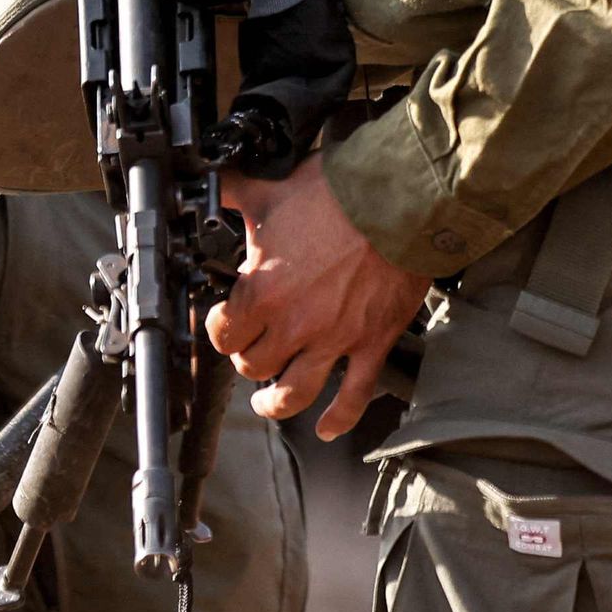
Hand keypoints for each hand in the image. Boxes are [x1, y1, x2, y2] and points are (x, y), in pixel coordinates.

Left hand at [206, 155, 432, 440]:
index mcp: (263, 291)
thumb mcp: (271, 190)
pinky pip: (355, 395)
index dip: (221, 328)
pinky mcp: (371, 343)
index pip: (224, 334)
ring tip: (267, 402)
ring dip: (275, 403)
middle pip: (254, 366)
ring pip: (294, 394)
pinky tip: (327, 428)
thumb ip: (236, 194)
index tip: (225, 322)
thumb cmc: (337, 194)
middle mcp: (294, 325)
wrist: (398, 199)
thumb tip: (214, 183)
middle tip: (251, 349)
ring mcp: (334, 340)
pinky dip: (339, 418)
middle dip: (248, 358)